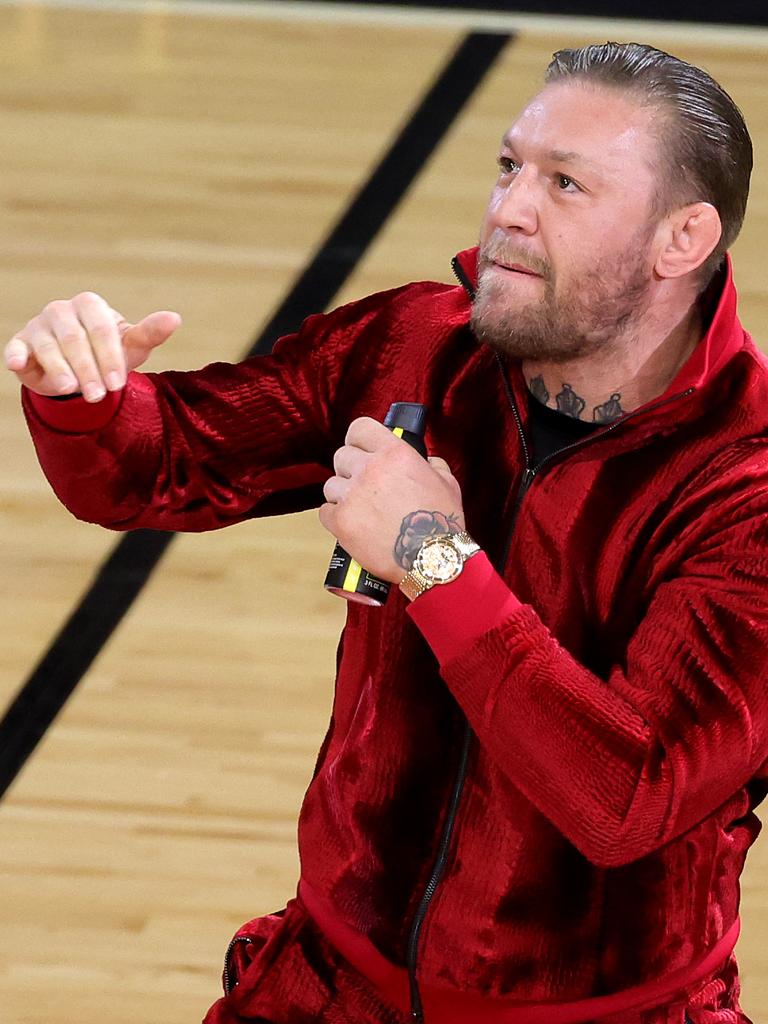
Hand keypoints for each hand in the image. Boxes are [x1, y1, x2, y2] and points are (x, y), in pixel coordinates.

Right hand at [3, 292, 181, 401]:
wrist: (79, 369)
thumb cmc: (108, 354)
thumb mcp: (130, 346)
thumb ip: (150, 333)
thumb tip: (175, 318)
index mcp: (91, 306)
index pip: (101, 329)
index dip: (110, 357)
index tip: (118, 384)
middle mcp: (62, 310)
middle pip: (74, 338)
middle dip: (88, 368)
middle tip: (98, 396)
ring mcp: (39, 326)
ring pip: (48, 346)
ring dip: (60, 369)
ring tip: (72, 390)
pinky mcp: (20, 343)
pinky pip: (16, 347)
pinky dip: (15, 355)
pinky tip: (17, 365)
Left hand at [319, 416, 464, 583]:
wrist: (431, 559)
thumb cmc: (442, 523)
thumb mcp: (447, 482)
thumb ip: (431, 464)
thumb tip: (425, 461)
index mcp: (395, 454)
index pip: (359, 428)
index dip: (358, 439)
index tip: (360, 448)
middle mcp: (370, 469)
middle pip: (341, 456)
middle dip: (350, 469)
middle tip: (363, 486)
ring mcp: (352, 495)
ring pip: (331, 485)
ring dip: (342, 495)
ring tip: (359, 509)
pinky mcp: (341, 521)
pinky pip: (324, 511)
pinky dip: (335, 518)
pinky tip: (351, 525)